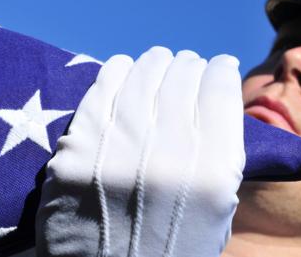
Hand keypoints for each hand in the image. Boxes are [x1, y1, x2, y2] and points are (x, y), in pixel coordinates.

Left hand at [36, 46, 244, 256]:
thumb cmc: (171, 250)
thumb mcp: (218, 210)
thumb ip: (220, 154)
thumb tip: (215, 98)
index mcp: (213, 171)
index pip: (220, 91)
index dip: (222, 70)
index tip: (219, 66)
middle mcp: (169, 154)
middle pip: (182, 77)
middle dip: (189, 66)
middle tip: (187, 66)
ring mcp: (119, 149)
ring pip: (143, 75)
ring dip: (155, 63)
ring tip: (159, 62)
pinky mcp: (78, 151)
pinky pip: (102, 90)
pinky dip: (118, 71)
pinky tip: (125, 68)